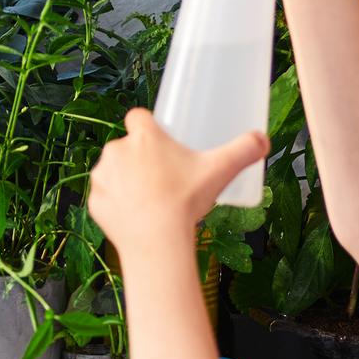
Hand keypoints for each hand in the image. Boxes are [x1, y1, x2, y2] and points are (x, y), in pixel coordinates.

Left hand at [89, 109, 267, 256]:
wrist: (157, 241)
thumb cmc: (185, 201)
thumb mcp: (220, 169)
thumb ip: (244, 150)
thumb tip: (263, 139)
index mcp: (143, 137)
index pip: (138, 116)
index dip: (148, 125)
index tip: (161, 139)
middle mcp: (117, 150)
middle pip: (127, 145)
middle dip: (141, 157)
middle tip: (164, 175)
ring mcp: (102, 177)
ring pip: (113, 170)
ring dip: (125, 178)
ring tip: (149, 196)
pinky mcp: (94, 202)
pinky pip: (104, 197)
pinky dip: (116, 203)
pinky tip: (134, 214)